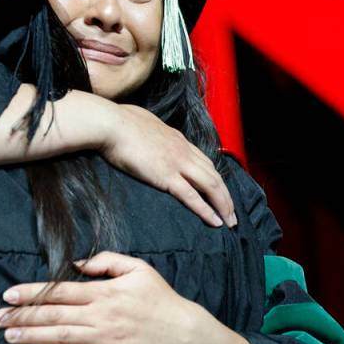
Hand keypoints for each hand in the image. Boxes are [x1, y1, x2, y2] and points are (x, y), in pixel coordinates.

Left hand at [0, 251, 201, 343]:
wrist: (185, 334)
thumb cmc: (160, 299)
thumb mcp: (137, 268)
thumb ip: (106, 261)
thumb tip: (77, 263)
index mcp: (103, 292)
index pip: (59, 292)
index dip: (31, 293)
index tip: (7, 295)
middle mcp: (100, 316)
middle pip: (53, 316)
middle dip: (22, 316)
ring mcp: (104, 340)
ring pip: (61, 338)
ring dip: (32, 337)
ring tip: (8, 335)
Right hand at [99, 103, 236, 227]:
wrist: (111, 124)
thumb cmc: (119, 121)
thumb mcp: (143, 120)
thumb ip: (150, 129)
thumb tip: (145, 129)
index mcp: (177, 138)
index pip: (204, 160)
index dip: (215, 178)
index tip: (220, 191)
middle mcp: (183, 151)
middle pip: (214, 175)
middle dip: (226, 195)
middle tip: (232, 213)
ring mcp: (177, 163)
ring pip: (210, 186)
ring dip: (223, 205)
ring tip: (230, 221)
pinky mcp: (166, 176)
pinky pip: (192, 196)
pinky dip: (206, 210)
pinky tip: (215, 222)